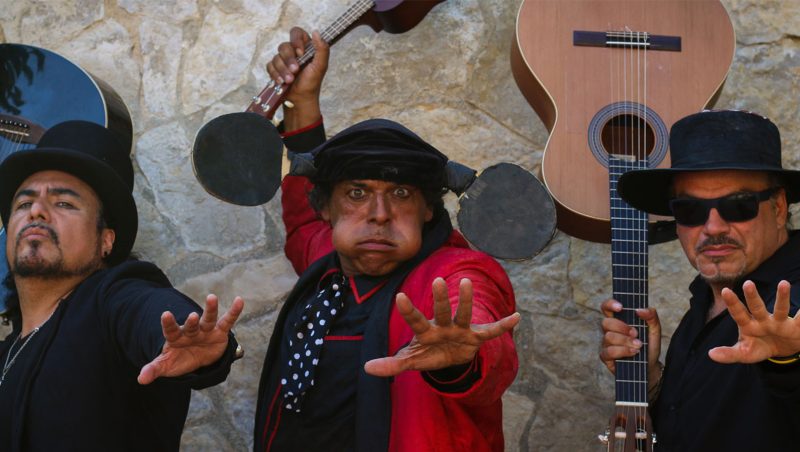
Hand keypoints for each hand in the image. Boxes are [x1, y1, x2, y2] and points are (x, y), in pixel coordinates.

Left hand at [138, 295, 244, 384]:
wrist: (198, 359)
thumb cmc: (179, 360)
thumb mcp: (166, 365)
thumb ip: (154, 369)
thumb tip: (140, 379)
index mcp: (176, 338)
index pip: (171, 330)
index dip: (169, 323)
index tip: (165, 314)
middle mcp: (191, 332)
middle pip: (192, 325)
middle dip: (192, 321)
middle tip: (193, 316)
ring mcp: (206, 331)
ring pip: (208, 319)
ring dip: (210, 309)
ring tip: (211, 297)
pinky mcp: (219, 332)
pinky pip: (227, 321)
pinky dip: (233, 312)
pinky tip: (239, 300)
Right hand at [266, 27, 328, 130]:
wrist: (301, 99)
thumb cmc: (312, 83)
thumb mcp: (321, 66)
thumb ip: (322, 49)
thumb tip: (316, 32)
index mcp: (305, 48)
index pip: (297, 33)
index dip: (296, 40)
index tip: (301, 53)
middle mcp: (293, 52)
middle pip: (284, 46)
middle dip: (289, 60)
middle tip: (295, 71)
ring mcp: (283, 60)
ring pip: (276, 57)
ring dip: (283, 70)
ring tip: (289, 80)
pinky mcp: (275, 69)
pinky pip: (270, 66)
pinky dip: (276, 74)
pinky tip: (282, 82)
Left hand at [364, 277, 519, 376]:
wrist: (450, 357)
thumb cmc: (428, 353)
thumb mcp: (411, 361)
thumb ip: (391, 364)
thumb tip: (366, 368)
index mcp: (426, 332)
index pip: (415, 320)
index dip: (408, 311)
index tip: (399, 297)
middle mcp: (443, 326)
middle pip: (440, 312)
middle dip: (439, 299)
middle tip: (436, 280)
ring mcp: (460, 330)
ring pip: (463, 314)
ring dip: (465, 301)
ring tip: (466, 282)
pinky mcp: (476, 337)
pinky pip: (490, 332)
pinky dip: (503, 325)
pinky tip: (516, 316)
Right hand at [599, 299, 661, 386]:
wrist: (651, 368)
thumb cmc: (649, 347)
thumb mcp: (654, 330)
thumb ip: (651, 317)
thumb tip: (640, 310)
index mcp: (618, 320)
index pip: (607, 308)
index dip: (610, 304)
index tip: (621, 307)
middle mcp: (609, 331)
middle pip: (606, 322)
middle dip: (622, 327)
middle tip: (636, 332)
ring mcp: (606, 344)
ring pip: (608, 337)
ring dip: (625, 341)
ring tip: (638, 345)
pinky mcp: (606, 357)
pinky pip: (609, 351)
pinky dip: (623, 351)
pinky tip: (634, 353)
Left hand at [709, 280, 799, 363]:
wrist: (782, 350)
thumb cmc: (759, 347)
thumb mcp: (744, 353)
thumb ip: (729, 354)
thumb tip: (710, 354)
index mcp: (748, 325)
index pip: (738, 313)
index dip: (732, 303)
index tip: (725, 291)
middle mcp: (763, 320)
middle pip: (756, 307)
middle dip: (752, 297)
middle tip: (747, 283)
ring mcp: (779, 322)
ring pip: (780, 310)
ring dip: (782, 297)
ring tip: (784, 283)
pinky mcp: (796, 327)